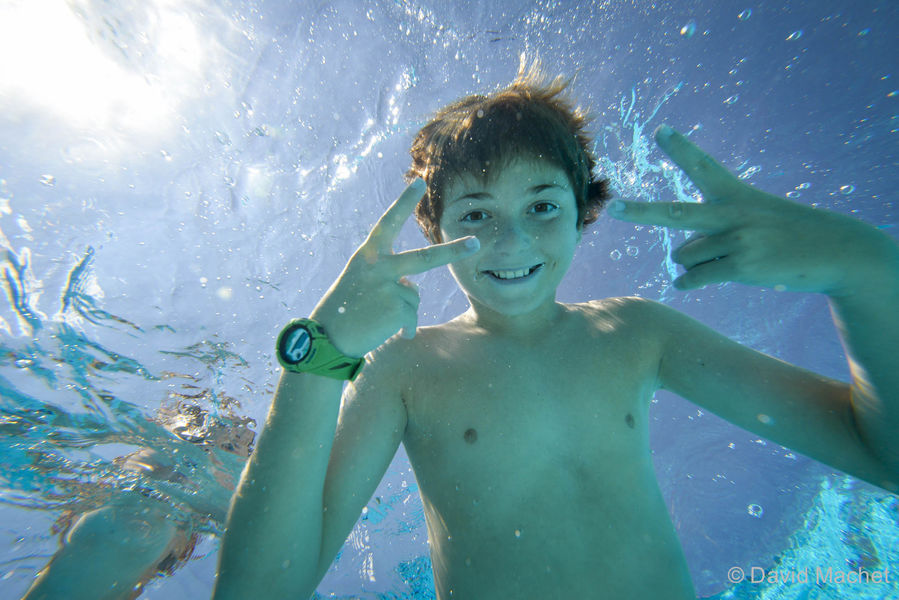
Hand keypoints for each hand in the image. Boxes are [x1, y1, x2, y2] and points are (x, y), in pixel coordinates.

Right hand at [309, 179, 480, 356]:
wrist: (328, 339)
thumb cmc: (344, 309)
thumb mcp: (363, 281)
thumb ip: (389, 276)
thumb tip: (413, 286)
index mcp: (367, 255)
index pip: (388, 223)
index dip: (403, 202)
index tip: (419, 183)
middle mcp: (380, 267)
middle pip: (424, 258)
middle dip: (453, 252)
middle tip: (476, 243)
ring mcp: (390, 287)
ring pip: (413, 297)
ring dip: (402, 312)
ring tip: (378, 319)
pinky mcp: (397, 309)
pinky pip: (412, 318)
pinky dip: (404, 328)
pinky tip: (386, 332)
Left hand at [609, 125, 890, 294]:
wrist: (836, 251)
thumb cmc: (789, 235)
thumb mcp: (756, 218)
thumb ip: (715, 230)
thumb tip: (680, 259)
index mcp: (735, 195)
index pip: (703, 166)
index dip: (680, 148)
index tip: (661, 130)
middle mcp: (732, 214)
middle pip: (675, 214)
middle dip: (641, 212)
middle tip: (614, 209)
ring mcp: (736, 239)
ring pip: (684, 255)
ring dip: (691, 262)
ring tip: (721, 260)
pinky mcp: (742, 265)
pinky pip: (695, 278)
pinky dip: (688, 282)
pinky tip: (689, 283)